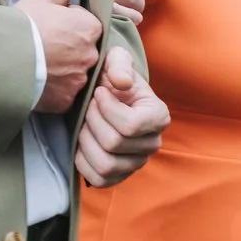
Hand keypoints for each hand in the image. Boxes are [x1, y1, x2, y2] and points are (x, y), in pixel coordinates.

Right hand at [18, 0, 101, 112]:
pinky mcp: (65, 100)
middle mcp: (91, 55)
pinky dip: (53, 90)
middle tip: (45, 46)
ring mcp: (79, 80)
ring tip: (38, 65)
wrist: (5, 57)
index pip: (85, 24)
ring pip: (73, 74)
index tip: (52, 26)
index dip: (68, 23)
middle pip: (82, 50)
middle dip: (67, 49)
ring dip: (61, 70)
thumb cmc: (25, 24)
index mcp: (89, 28)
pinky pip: (62, 94)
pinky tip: (37, 81)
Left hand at [74, 47, 168, 187]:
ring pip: (106, 165)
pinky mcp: (119, 176)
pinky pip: (99, 180)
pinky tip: (82, 143)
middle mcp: (152, 144)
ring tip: (84, 125)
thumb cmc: (112, 79)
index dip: (106, 109)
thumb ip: (119, 64)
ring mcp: (137, 163)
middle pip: (114, 144)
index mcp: (158, 116)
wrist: (104, 97)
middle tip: (88, 108)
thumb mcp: (116, 60)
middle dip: (92, 122)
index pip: (130, 125)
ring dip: (86, 142)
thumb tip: (122, 83)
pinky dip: (83, 162)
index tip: (99, 93)